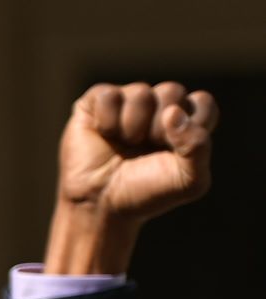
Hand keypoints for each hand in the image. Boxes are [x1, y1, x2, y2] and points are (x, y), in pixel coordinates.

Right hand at [45, 81, 217, 274]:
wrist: (99, 207)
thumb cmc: (144, 194)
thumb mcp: (188, 181)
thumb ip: (199, 146)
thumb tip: (172, 112)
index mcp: (185, 122)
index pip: (202, 103)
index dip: (191, 126)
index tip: (175, 153)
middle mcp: (158, 107)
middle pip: (172, 91)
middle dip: (158, 127)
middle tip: (144, 150)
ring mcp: (127, 102)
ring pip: (140, 92)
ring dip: (131, 126)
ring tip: (123, 145)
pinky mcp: (96, 104)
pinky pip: (108, 95)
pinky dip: (107, 120)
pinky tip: (104, 136)